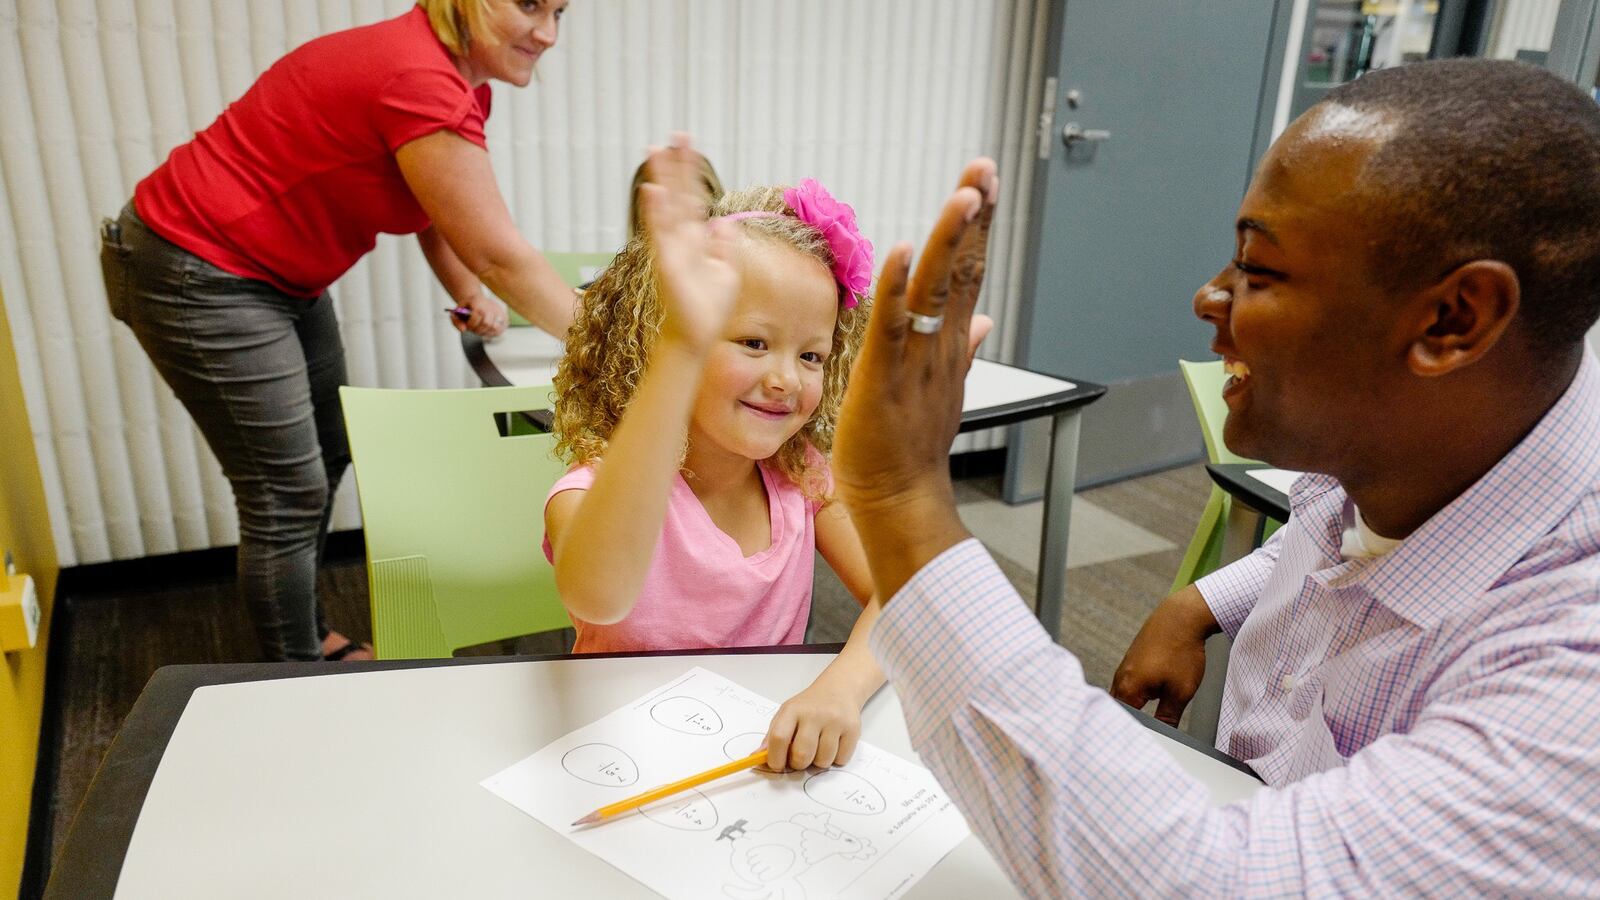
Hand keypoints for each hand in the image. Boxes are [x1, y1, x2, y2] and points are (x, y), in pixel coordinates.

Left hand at [451, 294, 507, 336]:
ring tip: (479, 329)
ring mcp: (499, 312)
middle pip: (487, 323)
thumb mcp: (457, 311)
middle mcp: (490, 305)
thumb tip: (463, 330)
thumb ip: (456, 321)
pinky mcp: (504, 318)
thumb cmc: (467, 307)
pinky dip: (491, 333)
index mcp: (478, 301)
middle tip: (473, 328)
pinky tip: (485, 330)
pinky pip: (499, 330)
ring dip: (484, 332)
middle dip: (478, 330)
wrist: (476, 300)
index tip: (468, 326)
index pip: (479, 314)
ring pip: (493, 328)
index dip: (472, 324)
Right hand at [638, 134, 739, 352]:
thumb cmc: (708, 309)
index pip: (694, 198)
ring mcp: (672, 247)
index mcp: (697, 239)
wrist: (695, 335)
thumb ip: (725, 245)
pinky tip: (653, 190)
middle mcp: (682, 238)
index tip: (689, 147)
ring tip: (655, 149)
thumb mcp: (726, 271)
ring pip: (667, 205)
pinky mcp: (666, 262)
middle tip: (676, 135)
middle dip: (678, 165)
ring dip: (662, 178)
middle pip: (679, 194)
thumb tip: (723, 220)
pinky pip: (660, 233)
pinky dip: (656, 212)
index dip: (692, 174)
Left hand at [764, 680, 864, 771]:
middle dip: (799, 763)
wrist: (839, 689)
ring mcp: (835, 721)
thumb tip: (756, 758)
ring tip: (819, 747)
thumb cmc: (809, 706)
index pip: (778, 738)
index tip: (777, 765)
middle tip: (801, 756)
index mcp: (793, 710)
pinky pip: (841, 760)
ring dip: (818, 762)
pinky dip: (835, 759)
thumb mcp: (786, 714)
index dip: (775, 758)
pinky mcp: (853, 729)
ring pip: (822, 761)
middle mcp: (814, 714)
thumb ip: (771, 737)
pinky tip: (833, 744)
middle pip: (802, 754)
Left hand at [834, 158, 999, 601]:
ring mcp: (915, 360)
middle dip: (973, 217)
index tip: (984, 181)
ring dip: (950, 241)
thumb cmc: (909, 445)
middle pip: (963, 269)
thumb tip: (983, 321)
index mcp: (949, 343)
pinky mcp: (882, 378)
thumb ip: (964, 349)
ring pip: (936, 289)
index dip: (978, 226)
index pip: (969, 272)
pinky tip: (901, 252)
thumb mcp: (945, 388)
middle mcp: (939, 345)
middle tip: (984, 169)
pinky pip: (891, 328)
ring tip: (963, 195)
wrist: (898, 495)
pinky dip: (896, 289)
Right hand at [1110, 586, 1219, 725]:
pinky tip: (1151, 695)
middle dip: (1129, 723)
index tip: (1139, 745)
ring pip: (1124, 696)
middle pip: (1118, 710)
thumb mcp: (1180, 692)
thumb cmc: (1181, 650)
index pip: (1122, 721)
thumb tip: (1162, 735)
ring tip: (1147, 717)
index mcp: (1128, 689)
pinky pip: (1130, 683)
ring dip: (1133, 707)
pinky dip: (1137, 693)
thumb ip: (1167, 717)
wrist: (1182, 617)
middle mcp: (1120, 678)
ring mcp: (1125, 668)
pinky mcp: (1133, 660)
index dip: (1130, 735)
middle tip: (1142, 736)